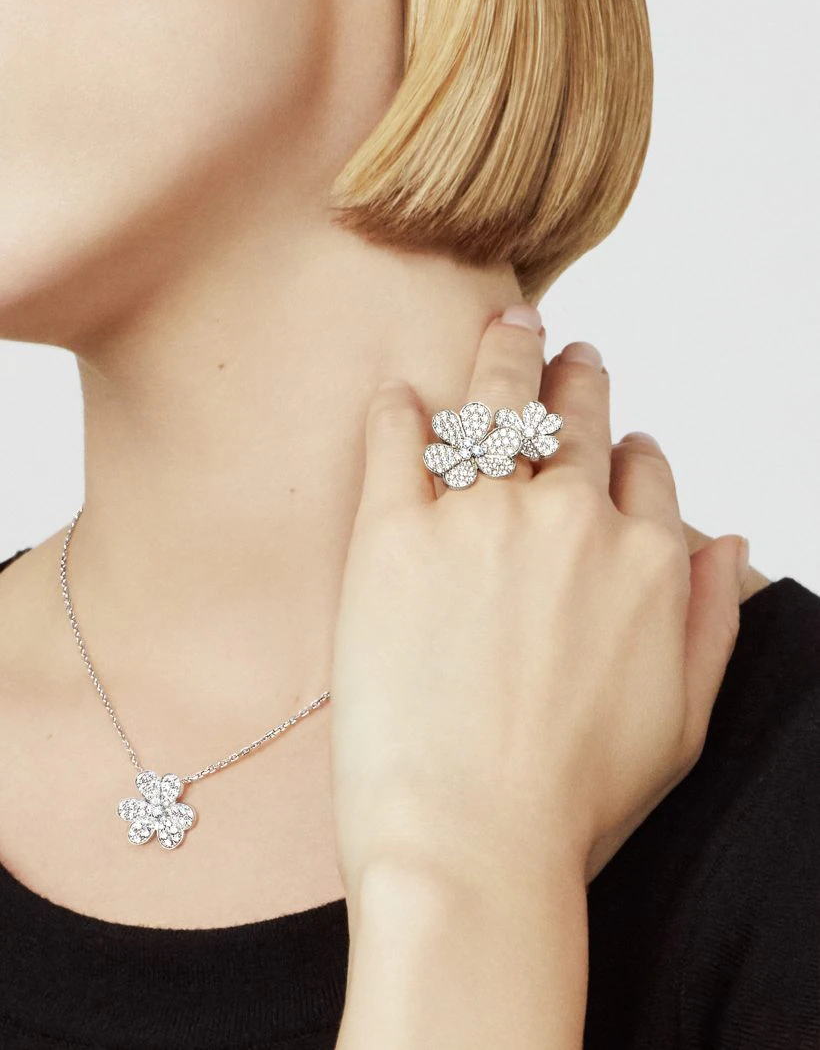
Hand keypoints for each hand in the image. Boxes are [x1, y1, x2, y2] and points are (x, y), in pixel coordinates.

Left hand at [329, 304, 747, 898]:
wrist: (471, 843)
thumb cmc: (576, 800)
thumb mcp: (684, 719)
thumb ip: (710, 617)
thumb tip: (725, 539)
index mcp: (643, 558)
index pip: (642, 469)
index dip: (628, 450)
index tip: (613, 444)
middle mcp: (570, 518)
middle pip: (575, 417)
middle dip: (574, 374)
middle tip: (563, 348)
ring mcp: (479, 517)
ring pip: (498, 401)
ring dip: (506, 353)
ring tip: (507, 325)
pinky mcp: (393, 533)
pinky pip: (397, 439)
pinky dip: (400, 409)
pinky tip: (401, 394)